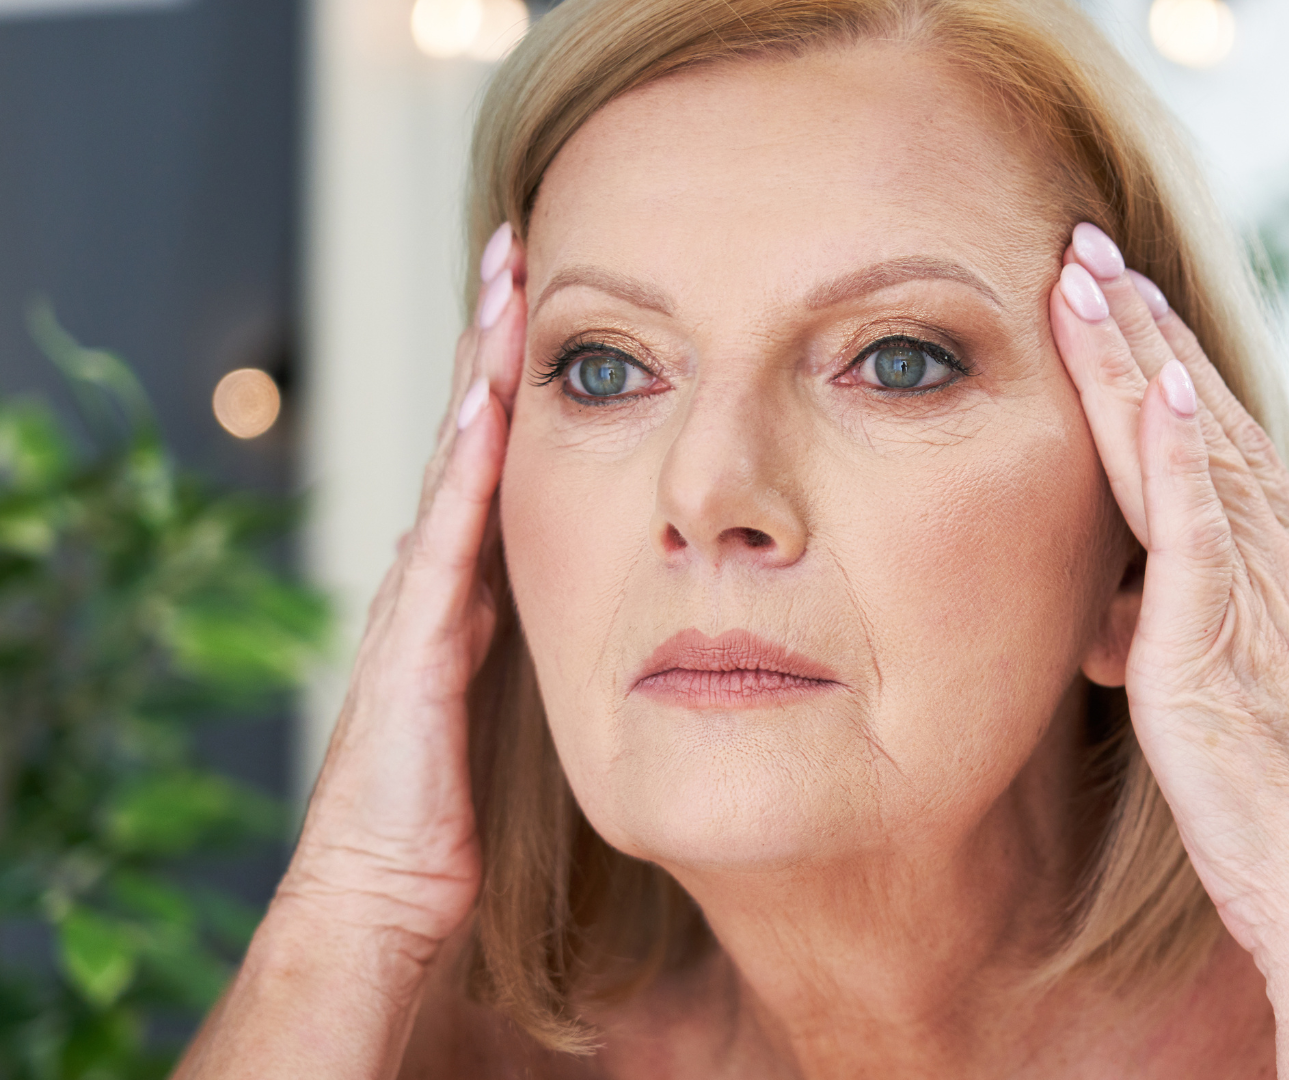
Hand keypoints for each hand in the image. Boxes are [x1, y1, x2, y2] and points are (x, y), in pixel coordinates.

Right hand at [275, 223, 526, 960]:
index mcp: (470, 589)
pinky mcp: (413, 637)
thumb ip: (547, 644)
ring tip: (504, 283)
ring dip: (481, 372)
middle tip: (522, 249)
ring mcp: (418, 599)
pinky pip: (448, 534)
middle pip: (473, 436)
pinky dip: (467, 465)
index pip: (499, 461)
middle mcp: (437, 577)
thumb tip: (624, 606)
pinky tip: (490, 402)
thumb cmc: (453, 812)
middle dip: (497, 343)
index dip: (525, 383)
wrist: (387, 890)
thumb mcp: (523, 702)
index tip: (557, 302)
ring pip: (456, 462)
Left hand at [1051, 224, 1288, 1074]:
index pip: (1240, 457)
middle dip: (1146, 337)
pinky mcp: (1217, 646)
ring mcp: (1255, 602)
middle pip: (1207, 430)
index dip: (1191, 380)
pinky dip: (1173, 456)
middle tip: (1092, 253)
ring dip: (1130, 361)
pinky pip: (1192, 532)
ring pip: (1185, 455)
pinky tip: (1151, 389)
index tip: (1147, 311)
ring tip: (1083, 278)